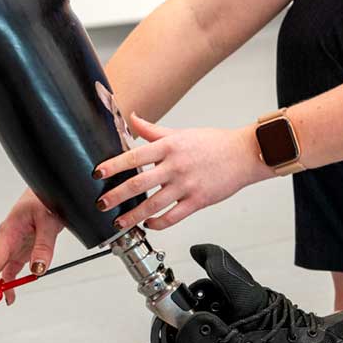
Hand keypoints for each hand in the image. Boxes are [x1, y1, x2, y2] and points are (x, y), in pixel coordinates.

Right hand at [0, 189, 65, 310]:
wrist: (50, 188)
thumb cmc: (45, 198)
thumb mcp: (48, 221)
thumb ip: (44, 246)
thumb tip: (38, 270)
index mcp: (8, 233)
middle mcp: (7, 240)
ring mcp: (14, 245)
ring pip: (0, 270)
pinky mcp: (22, 248)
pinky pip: (12, 268)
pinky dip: (10, 282)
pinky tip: (10, 295)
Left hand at [93, 114, 271, 231]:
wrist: (244, 154)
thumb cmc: (213, 143)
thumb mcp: (181, 133)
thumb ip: (153, 130)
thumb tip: (131, 118)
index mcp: (169, 147)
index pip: (134, 156)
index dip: (114, 166)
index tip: (97, 174)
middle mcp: (175, 166)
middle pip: (139, 183)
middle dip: (117, 196)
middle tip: (101, 204)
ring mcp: (186, 185)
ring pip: (154, 204)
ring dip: (133, 216)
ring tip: (119, 222)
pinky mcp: (198, 200)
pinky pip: (173, 216)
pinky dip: (158, 223)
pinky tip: (149, 224)